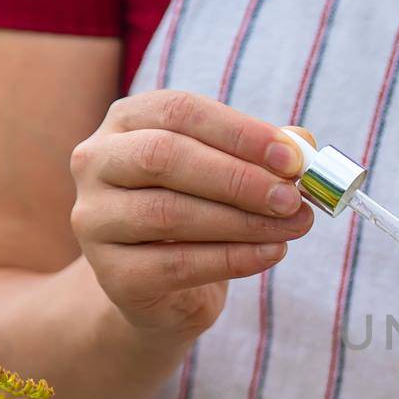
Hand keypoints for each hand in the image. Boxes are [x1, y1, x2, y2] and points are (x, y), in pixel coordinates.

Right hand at [69, 90, 314, 338]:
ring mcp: (96, 220)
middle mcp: (97, 163)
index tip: (293, 157)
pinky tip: (273, 253)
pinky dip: (234, 259)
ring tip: (294, 227)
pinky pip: (177, 264)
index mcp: (127, 122)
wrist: (163, 288)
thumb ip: (264, 155)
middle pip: (164, 156)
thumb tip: (303, 145)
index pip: (180, 111)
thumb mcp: (231, 175)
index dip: (240, 132)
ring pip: (169, 213)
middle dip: (238, 178)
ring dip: (243, 221)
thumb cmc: (200, 214)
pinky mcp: (113, 275)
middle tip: (291, 197)